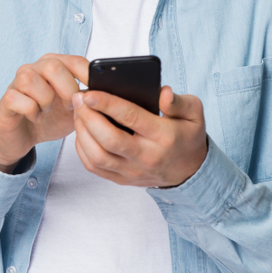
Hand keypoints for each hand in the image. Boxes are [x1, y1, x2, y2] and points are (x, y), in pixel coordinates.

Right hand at [0, 54, 88, 172]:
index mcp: (54, 66)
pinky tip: (36, 118)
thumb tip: (104, 94)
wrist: (22, 138)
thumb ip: (87, 99)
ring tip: (48, 110)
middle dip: (66, 89)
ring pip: (30, 79)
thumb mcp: (74, 110)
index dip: (87, 74)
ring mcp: (17, 83)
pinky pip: (17, 99)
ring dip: (45, 99)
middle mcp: (34, 69)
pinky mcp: (6, 99)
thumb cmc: (49, 120)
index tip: (97, 90)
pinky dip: (31, 111)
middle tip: (69, 107)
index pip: (74, 60)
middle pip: (52, 65)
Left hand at [71, 85, 207, 186]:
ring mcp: (133, 171)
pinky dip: (82, 150)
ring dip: (82, 133)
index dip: (107, 104)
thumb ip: (179, 101)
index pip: (131, 117)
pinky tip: (82, 132)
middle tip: (77, 98)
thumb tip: (163, 92)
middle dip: (88, 117)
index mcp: (164, 136)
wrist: (191, 171)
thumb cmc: (188, 135)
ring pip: (98, 156)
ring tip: (77, 112)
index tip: (90, 92)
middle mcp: (147, 156)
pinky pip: (95, 168)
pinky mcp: (123, 179)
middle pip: (109, 139)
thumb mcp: (194, 113)